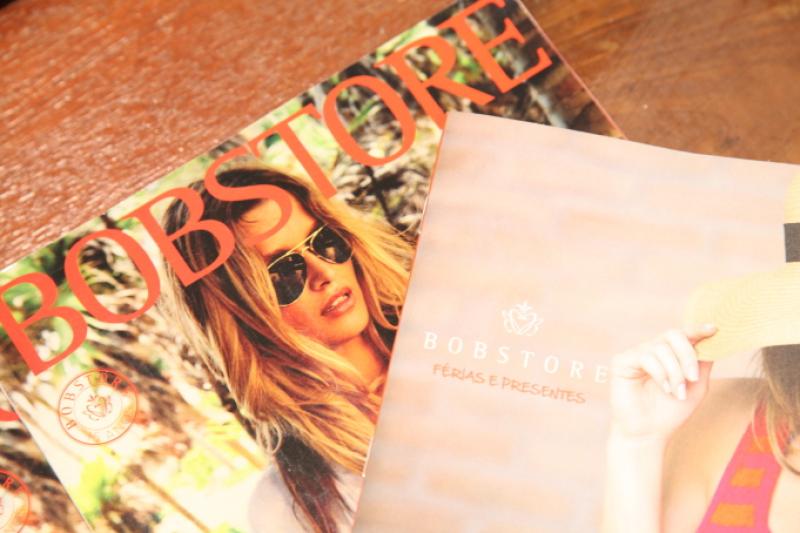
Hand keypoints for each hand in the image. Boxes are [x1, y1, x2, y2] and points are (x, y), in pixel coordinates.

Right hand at [609, 325, 716, 441]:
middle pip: (673, 335)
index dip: (697, 329)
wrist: (648, 433)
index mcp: (669, 354)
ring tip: (676, 392)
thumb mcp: (696, 386)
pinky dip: (660, 373)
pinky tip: (664, 388)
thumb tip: (713, 341)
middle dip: (687, 355)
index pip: (683, 335)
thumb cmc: (670, 412)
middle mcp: (652, 350)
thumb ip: (703, 363)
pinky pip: (646, 357)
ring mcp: (636, 354)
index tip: (713, 329)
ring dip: (675, 371)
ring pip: (661, 348)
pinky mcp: (622, 361)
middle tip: (692, 378)